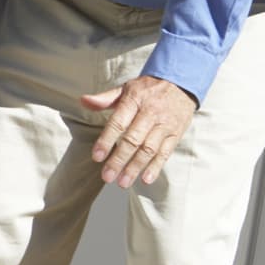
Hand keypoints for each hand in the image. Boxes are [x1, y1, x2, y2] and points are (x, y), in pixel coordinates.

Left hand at [80, 75, 196, 188]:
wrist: (181, 82)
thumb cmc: (147, 89)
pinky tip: (145, 179)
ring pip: (149, 149)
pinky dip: (156, 167)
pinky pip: (166, 152)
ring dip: (135, 167)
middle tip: (107, 177)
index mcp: (134, 100)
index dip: (107, 140)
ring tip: (123, 182)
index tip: (97, 157)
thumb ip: (105, 98)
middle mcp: (150, 113)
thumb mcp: (126, 88)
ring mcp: (165, 124)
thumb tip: (83, 101)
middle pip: (133, 140)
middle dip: (119, 160)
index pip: (118, 123)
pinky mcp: (176, 133)